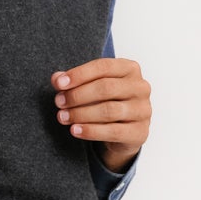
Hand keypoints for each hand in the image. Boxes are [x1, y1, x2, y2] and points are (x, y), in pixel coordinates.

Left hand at [51, 57, 150, 171]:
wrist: (124, 132)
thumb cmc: (107, 103)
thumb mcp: (91, 87)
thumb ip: (74, 81)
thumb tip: (57, 78)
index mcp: (130, 68)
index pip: (103, 66)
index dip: (79, 74)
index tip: (59, 84)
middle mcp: (141, 87)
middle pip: (106, 88)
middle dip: (78, 95)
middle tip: (59, 102)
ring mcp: (143, 110)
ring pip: (108, 110)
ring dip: (81, 114)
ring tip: (62, 117)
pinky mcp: (140, 132)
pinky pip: (113, 131)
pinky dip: (91, 131)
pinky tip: (75, 130)